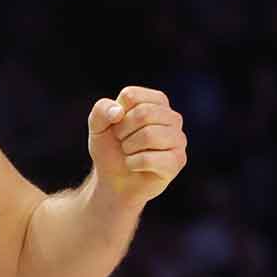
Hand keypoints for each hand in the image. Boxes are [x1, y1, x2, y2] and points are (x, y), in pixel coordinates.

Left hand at [88, 86, 186, 206]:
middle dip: (122, 131)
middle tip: (122, 142)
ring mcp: (178, 139)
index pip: (132, 96)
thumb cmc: (110, 148)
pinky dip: (133, 163)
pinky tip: (135, 165)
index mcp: (155, 101)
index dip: (115, 114)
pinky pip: (150, 158)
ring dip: (128, 148)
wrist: (114, 180)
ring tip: (129, 153)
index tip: (116, 125)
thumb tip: (118, 112)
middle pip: (144, 114)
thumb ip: (102, 110)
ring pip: (150, 135)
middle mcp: (172, 117)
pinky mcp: (178, 161)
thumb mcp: (97, 126)